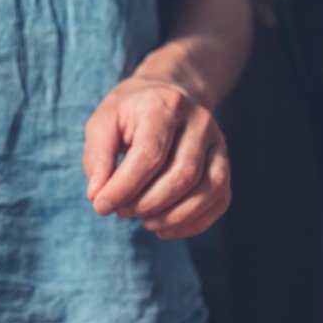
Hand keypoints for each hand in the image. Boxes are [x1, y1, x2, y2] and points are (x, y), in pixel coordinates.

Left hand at [82, 69, 230, 239]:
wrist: (168, 95)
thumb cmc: (131, 113)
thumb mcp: (104, 122)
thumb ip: (98, 157)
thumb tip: (98, 196)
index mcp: (166, 105)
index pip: (150, 153)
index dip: (124, 187)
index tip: (101, 206)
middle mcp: (200, 121)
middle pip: (183, 174)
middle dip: (149, 204)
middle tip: (123, 212)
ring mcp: (218, 143)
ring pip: (208, 189)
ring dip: (174, 217)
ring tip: (144, 221)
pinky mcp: (224, 164)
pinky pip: (220, 200)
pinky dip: (193, 222)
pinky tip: (165, 228)